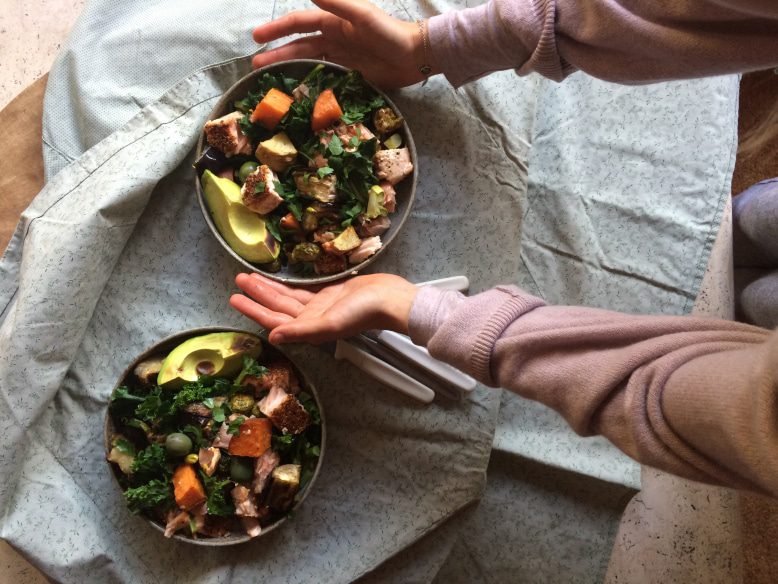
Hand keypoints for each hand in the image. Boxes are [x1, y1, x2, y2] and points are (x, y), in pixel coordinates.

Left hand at [229, 272, 418, 343]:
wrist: (390, 299)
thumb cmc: (363, 312)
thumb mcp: (330, 323)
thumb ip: (301, 331)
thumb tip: (273, 337)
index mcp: (309, 328)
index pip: (274, 320)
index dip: (254, 310)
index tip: (235, 298)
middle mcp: (312, 319)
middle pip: (277, 307)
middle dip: (257, 295)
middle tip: (238, 280)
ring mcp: (321, 306)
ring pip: (288, 297)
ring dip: (269, 288)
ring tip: (250, 276)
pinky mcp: (331, 294)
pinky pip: (303, 290)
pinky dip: (289, 285)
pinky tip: (279, 279)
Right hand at [252, 0, 433, 87]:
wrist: (416, 57)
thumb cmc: (390, 33)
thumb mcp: (362, 15)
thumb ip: (337, 2)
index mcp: (334, 22)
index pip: (299, 23)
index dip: (277, 29)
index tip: (257, 37)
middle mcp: (334, 38)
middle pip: (299, 45)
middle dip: (277, 52)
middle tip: (255, 65)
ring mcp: (342, 57)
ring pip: (308, 62)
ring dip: (289, 68)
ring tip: (269, 79)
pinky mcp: (350, 75)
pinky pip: (324, 78)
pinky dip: (310, 82)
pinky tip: (298, 92)